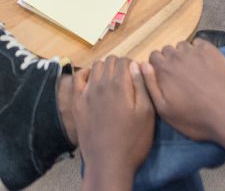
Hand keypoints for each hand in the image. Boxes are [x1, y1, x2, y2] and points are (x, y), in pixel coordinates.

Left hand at [75, 57, 154, 189]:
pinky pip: (78, 78)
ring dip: (105, 69)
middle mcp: (101, 83)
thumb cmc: (133, 140)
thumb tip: (136, 64)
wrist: (108, 163)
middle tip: (126, 81)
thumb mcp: (147, 114)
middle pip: (110, 61)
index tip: (137, 78)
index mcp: (120, 85)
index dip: (133, 66)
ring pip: (95, 66)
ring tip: (112, 82)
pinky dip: (86, 74)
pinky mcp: (77, 102)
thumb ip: (142, 85)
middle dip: (119, 66)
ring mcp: (87, 92)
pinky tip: (93, 81)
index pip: (125, 61)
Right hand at [141, 40, 224, 165]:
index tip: (165, 79)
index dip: (157, 67)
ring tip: (193, 72)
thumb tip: (142, 66)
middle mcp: (177, 56)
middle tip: (180, 78)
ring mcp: (195, 51)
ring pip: (182, 46)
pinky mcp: (212, 50)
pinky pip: (199, 43)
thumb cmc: (195, 118)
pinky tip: (204, 65)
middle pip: (167, 50)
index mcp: (163, 69)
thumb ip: (150, 86)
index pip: (153, 57)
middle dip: (170, 61)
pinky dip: (198, 50)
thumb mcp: (164, 110)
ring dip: (184, 55)